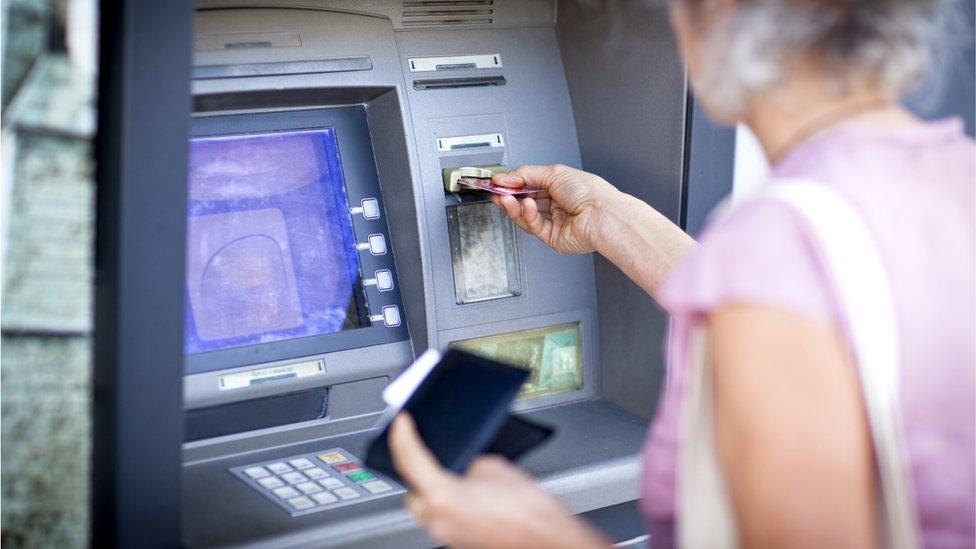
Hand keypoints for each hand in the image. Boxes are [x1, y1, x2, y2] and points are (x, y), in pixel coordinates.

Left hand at [388, 414, 610, 548]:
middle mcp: (438, 521)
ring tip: (440, 466)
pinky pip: (440, 517)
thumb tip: (461, 465)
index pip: (410, 459)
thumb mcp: (493, 468)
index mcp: (443, 497)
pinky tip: (460, 490)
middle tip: (417, 442)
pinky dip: (444, 502)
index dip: (402, 435)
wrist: (549, 540)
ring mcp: (447, 536)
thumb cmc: (529, 511)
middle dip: (412, 465)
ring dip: (428, 486)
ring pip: (424, 505)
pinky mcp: (458, 542)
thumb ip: (466, 462)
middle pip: (410, 487)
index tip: (401, 423)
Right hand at [490, 164, 619, 254]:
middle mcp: (557, 205)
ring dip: (514, 207)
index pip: (530, 186)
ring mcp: (555, 222)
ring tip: (504, 198)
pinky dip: (528, 215)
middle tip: (496, 192)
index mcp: (560, 188)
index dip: (512, 185)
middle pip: (525, 202)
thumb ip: (525, 175)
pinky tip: (526, 206)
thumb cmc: (589, 192)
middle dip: (509, 197)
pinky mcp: (553, 238)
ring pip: (526, 216)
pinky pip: (534, 226)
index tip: (497, 182)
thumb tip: (504, 177)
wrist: (601, 214)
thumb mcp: (553, 173)